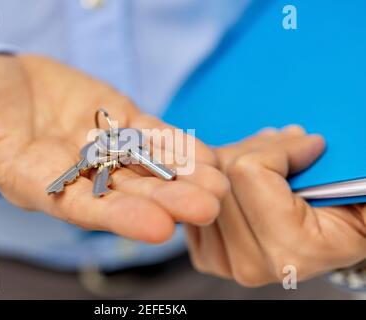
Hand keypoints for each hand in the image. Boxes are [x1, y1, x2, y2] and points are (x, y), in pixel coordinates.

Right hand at [0, 54, 228, 242]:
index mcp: (40, 182)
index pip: (83, 206)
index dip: (119, 217)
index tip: (158, 228)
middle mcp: (78, 173)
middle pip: (128, 192)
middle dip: (168, 201)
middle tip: (209, 207)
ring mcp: (103, 145)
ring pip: (147, 166)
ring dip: (185, 177)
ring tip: (221, 185)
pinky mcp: (118, 118)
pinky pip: (151, 135)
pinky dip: (178, 145)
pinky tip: (208, 155)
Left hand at [186, 126, 365, 285]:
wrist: (330, 239)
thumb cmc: (344, 209)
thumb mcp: (348, 183)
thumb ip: (329, 166)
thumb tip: (296, 137)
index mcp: (292, 250)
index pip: (247, 171)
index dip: (279, 146)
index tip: (309, 144)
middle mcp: (251, 263)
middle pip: (221, 175)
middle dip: (254, 149)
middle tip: (284, 144)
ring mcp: (223, 261)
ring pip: (205, 182)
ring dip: (235, 159)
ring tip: (268, 161)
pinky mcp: (205, 254)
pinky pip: (196, 194)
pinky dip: (215, 176)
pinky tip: (242, 178)